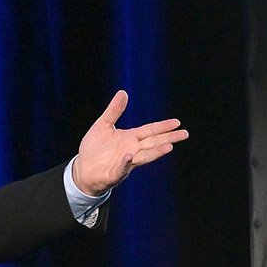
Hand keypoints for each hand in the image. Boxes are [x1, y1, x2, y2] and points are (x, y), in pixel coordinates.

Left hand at [73, 90, 187, 195]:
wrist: (82, 169)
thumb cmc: (94, 149)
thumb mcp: (103, 125)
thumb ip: (114, 111)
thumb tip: (123, 92)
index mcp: (130, 138)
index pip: (150, 130)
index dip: (163, 126)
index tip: (177, 122)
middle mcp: (132, 149)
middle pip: (153, 142)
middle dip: (168, 138)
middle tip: (184, 134)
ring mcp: (125, 162)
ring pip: (144, 156)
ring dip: (155, 152)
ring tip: (169, 147)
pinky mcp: (115, 173)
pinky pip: (122, 168)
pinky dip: (126, 163)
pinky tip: (130, 157)